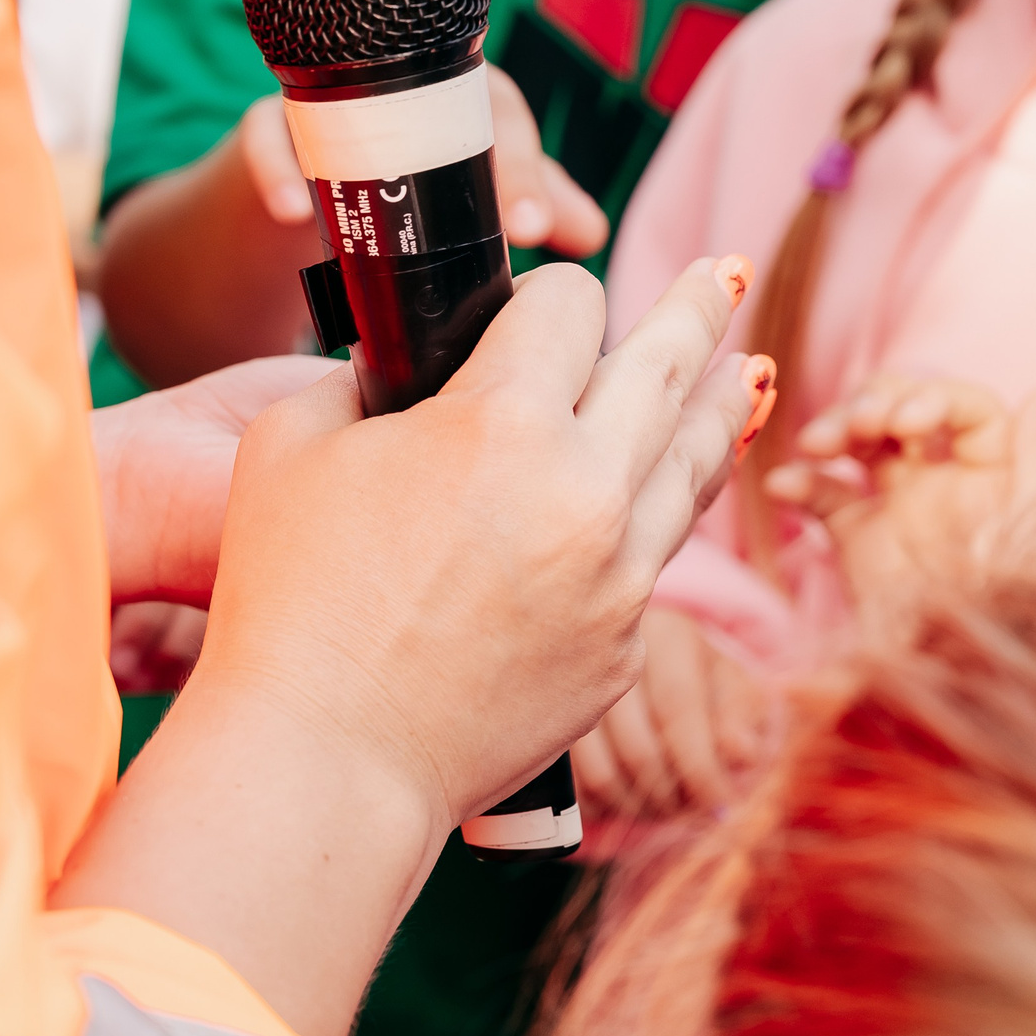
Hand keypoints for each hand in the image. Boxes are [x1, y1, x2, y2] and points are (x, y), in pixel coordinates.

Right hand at [55, 257, 764, 1035]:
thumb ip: (359, 382)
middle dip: (695, 308)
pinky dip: (666, 508)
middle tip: (724, 273)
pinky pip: (654, 555)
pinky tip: (677, 488)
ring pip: (692, 463)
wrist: (331, 762)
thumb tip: (399, 372)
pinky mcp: (624, 645)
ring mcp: (618, 576)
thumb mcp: (288, 444)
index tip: (542, 304)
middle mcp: (584, 490)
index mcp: (502, 422)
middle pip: (665, 367)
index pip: (568, 307)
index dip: (549, 294)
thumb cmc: (290, 602)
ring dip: (722, 404)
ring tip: (747, 368)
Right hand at [237, 66, 609, 256]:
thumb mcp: (465, 198)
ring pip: (351, 113)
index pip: (500, 120)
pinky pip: (265, 138)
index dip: (527, 171)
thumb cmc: (399, 178)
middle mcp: (396, 90)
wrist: (288, 189)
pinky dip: (276, 170)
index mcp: (454, 100)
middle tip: (516, 228)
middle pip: (438, 108)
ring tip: (392, 228)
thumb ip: (530, 204)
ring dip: (366, 162)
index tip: (542, 230)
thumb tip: (592, 234)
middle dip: (480, 163)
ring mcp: (326, 104)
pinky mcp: (265, 127)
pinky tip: (291, 211)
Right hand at [570, 606, 770, 824]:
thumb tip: (740, 754)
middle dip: (668, 795)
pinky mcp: (546, 721)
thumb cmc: (704, 685)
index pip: (678, 709)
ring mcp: (571, 688)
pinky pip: (570, 784)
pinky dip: (599, 806)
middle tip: (684, 810)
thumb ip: (741, 720)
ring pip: (600, 771)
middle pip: (637, 748)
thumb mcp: (734, 692)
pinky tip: (621, 801)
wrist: (655, 669)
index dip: (700, 767)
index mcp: (667, 636)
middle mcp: (613, 653)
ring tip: (656, 808)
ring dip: (634, 807)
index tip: (718, 806)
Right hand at [768, 376, 1035, 612]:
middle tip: (858, 426)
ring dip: (834, 428)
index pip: (964, 407)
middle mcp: (949, 480)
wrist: (971, 684)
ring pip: (862, 442)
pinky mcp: (861, 542)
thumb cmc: (1026, 614)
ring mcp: (901, 507)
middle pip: (904, 410)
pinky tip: (783, 485)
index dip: (932, 398)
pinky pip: (826, 498)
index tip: (908, 423)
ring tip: (814, 444)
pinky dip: (801, 484)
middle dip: (874, 403)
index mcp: (999, 472)